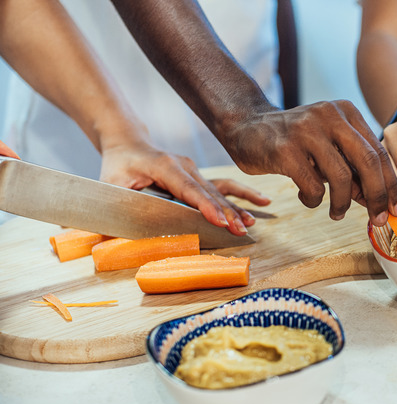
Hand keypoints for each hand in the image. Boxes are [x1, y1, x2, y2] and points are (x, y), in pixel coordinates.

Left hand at [99, 138, 269, 235]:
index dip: (205, 206)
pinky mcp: (199, 177)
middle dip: (226, 213)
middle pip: (209, 192)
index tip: (220, 221)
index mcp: (164, 165)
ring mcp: (195, 170)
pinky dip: (243, 195)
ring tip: (249, 224)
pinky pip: (225, 187)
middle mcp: (185, 166)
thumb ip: (113, 210)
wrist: (128, 143)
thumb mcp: (109, 186)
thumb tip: (106, 239)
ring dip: (236, 208)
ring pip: (220, 191)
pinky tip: (263, 201)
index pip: (188, 188)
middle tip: (238, 231)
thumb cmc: (117, 166)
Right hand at [222, 100, 396, 225]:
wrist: (247, 127)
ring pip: (341, 177)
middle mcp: (330, 116)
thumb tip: (380, 202)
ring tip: (337, 212)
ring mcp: (306, 130)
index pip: (379, 152)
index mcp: (347, 112)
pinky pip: (313, 186)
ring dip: (343, 203)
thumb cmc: (296, 142)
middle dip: (377, 196)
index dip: (391, 184)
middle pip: (368, 161)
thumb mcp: (329, 146)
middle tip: (379, 220)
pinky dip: (314, 200)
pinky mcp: (285, 149)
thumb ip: (353, 168)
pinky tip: (308, 198)